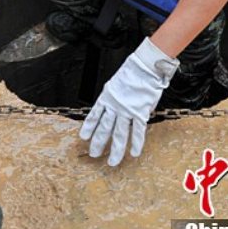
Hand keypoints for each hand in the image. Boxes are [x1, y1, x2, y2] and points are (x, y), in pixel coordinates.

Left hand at [79, 37, 178, 166]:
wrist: (144, 66)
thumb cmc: (133, 71)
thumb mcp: (117, 82)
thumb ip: (116, 97)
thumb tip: (117, 108)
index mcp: (107, 96)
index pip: (94, 115)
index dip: (89, 127)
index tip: (83, 137)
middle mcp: (114, 105)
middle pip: (104, 128)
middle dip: (98, 143)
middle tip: (94, 154)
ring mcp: (127, 110)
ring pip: (119, 134)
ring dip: (116, 150)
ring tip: (112, 162)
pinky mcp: (140, 113)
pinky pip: (137, 131)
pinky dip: (136, 143)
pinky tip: (134, 153)